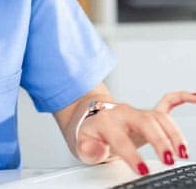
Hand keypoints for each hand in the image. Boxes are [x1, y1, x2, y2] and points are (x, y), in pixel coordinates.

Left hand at [75, 90, 195, 175]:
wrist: (89, 115)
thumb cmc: (88, 131)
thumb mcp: (81, 143)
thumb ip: (87, 148)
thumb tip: (95, 148)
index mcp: (106, 121)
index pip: (120, 138)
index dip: (131, 154)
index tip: (142, 170)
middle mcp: (124, 113)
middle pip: (145, 122)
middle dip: (159, 140)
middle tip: (169, 160)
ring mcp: (137, 112)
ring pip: (159, 117)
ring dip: (174, 133)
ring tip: (183, 153)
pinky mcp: (147, 113)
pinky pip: (168, 101)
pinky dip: (183, 98)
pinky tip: (195, 97)